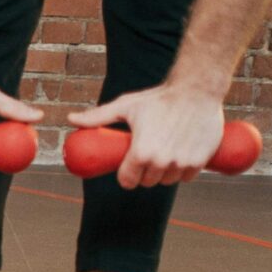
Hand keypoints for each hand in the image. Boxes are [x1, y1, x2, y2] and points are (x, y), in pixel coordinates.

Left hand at [69, 85, 225, 188]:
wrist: (198, 88)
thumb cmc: (159, 97)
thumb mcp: (126, 107)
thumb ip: (98, 116)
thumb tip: (71, 119)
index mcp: (141, 154)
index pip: (127, 181)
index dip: (126, 177)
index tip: (128, 170)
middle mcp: (162, 162)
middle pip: (148, 183)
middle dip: (145, 175)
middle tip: (146, 161)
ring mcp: (182, 162)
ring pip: (168, 181)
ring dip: (164, 175)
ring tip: (163, 159)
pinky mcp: (201, 160)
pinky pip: (188, 177)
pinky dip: (184, 172)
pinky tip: (180, 162)